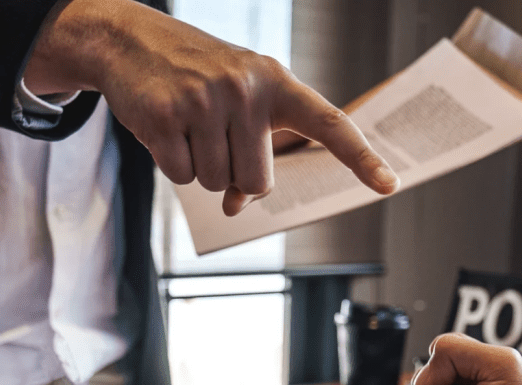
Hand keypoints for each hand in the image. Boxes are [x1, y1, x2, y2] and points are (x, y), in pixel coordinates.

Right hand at [24, 0, 399, 215]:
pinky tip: (165, 128)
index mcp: (276, 82)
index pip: (329, 123)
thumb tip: (236, 207)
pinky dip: (171, 163)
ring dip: (200, 168)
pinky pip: (180, 176)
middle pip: (258, 182)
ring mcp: (203, 102)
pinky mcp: (163, 117)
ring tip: (188, 125)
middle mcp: (245, 89)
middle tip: (214, 136)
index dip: (361, 157)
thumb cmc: (198, 78)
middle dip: (234, 175)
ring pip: (216, 183)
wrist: (132, 41)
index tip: (390, 184)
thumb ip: (251, 154)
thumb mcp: (237, 104)